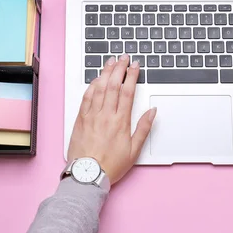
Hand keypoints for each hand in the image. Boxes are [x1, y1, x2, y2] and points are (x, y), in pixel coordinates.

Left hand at [67, 54, 155, 184]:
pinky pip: (86, 98)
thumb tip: (152, 111)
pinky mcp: (80, 120)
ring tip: (110, 62)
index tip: (135, 66)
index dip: (132, 75)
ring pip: (98, 88)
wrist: (87, 175)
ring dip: (105, 72)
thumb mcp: (134, 150)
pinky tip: (95, 80)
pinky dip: (91, 86)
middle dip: (119, 68)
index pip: (127, 91)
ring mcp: (91, 116)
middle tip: (123, 57)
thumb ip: (144, 128)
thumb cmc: (111, 165)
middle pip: (113, 85)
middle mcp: (105, 115)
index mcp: (121, 121)